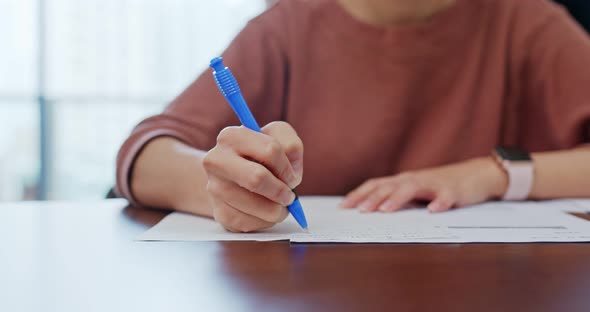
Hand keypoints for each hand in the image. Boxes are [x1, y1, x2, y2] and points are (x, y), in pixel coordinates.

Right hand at [203, 121, 303, 232]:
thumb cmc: (259, 156)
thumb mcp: (277, 138)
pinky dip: (265, 221)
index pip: (270, 150)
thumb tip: (292, 173)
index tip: (291, 176)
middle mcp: (216, 161)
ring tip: (278, 204)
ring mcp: (214, 188)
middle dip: (281, 191)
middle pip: (257, 179)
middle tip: (289, 196)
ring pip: (257, 206)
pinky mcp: (219, 213)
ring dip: (276, 209)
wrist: (231, 177)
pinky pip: (250, 223)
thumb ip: (291, 145)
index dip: (287, 167)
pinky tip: (265, 212)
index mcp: (230, 136)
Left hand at [341, 158, 507, 212]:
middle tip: (360, 210)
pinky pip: (446, 196)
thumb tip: (370, 209)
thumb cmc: (440, 185)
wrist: (475, 175)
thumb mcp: (415, 191)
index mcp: (403, 180)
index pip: (376, 185)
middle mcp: (414, 179)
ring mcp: (433, 184)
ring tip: (385, 210)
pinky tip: (434, 209)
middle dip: (373, 198)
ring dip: (397, 198)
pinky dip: (439, 202)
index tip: (343, 206)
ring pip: (412, 188)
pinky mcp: (453, 191)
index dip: (359, 194)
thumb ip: (396, 197)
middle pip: (390, 186)